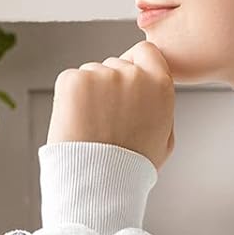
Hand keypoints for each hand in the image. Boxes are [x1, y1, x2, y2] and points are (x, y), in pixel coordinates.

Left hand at [47, 39, 174, 170]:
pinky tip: (77, 122)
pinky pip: (71, 79)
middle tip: (106, 118)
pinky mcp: (73, 80)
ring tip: (91, 126)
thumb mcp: (164, 138)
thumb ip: (161, 106)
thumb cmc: (131, 167)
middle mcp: (132, 74)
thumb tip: (154, 89)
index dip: (135, 65)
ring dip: (89, 92)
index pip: (146, 52)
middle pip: (116, 64)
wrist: (97, 182)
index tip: (127, 82)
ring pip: (92, 72)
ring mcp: (101, 74)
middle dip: (110, 84)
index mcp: (159, 85)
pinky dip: (69, 98)